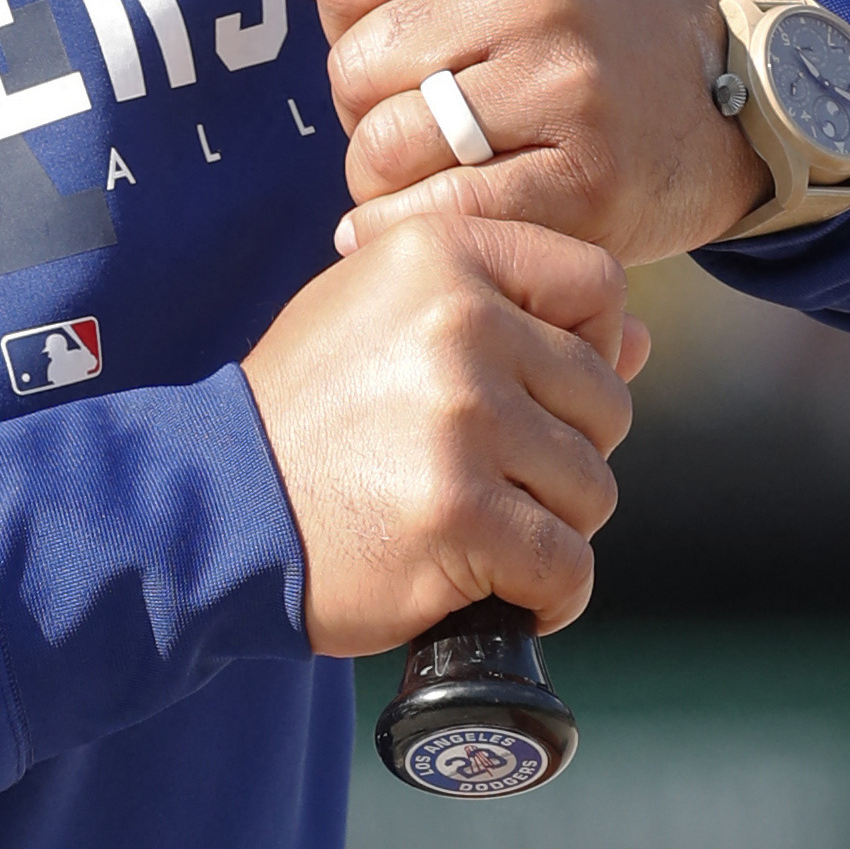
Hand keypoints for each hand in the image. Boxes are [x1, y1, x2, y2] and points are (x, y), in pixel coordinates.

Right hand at [240, 203, 646, 656]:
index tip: (529, 390)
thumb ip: (508, 313)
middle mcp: (460, 322)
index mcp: (441, 254)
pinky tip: (490, 586)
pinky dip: (543, 594)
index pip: (597, 283)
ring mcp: (462, 419)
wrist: (212, 508)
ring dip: (545, 526)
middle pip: (606, 399)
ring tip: (467, 526)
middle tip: (479, 476)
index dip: (587, 346)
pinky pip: (566, 566)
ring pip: (592, 489)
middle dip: (560, 454)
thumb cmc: (307, 416)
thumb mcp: (386, 319)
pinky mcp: (460, 513)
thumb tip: (637, 339)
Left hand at [267, 0, 769, 269]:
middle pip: (354, 69)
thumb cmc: (581, 17)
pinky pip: (440, 214)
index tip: (408, 45)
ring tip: (431, 166)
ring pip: (384, 147)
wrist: (719, 99)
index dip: (352, 24)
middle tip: (420, 117)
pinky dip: (408, 228)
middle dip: (365, 107)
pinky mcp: (586, 180)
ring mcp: (569, 85)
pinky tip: (422, 217)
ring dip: (384, 176)